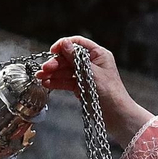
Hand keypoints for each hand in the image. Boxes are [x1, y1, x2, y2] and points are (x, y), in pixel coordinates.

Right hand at [36, 36, 151, 146]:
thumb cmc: (110, 92)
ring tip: (40, 77)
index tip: (53, 50)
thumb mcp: (91, 73)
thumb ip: (76, 59)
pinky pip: (67, 81)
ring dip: (53, 73)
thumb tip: (65, 43)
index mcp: (98, 54)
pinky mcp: (82, 87)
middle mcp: (92, 63)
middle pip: (69, 58)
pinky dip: (58, 82)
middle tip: (44, 69)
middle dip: (56, 63)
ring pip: (66, 71)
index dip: (64, 45)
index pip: (78, 44)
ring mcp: (86, 75)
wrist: (117, 115)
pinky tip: (47, 83)